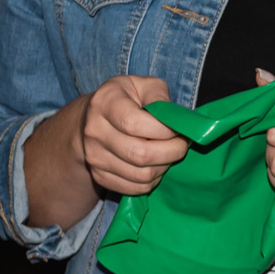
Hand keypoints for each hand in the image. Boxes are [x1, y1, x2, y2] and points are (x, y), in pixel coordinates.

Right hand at [77, 76, 184, 196]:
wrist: (92, 120)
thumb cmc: (126, 100)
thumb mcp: (143, 85)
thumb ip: (159, 95)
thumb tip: (175, 118)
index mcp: (104, 103)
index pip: (134, 123)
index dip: (164, 130)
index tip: (179, 129)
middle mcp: (95, 131)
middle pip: (140, 154)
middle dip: (172, 151)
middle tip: (182, 144)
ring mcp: (94, 156)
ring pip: (141, 175)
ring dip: (164, 166)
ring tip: (169, 153)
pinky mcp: (99, 176)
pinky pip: (136, 188)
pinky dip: (153, 180)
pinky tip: (156, 165)